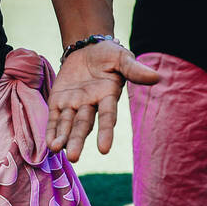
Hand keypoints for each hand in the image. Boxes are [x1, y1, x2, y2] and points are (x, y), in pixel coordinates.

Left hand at [46, 41, 159, 161]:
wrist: (87, 48)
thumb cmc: (108, 55)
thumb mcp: (122, 58)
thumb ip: (134, 69)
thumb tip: (156, 77)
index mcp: (107, 96)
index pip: (107, 116)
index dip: (105, 132)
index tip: (103, 149)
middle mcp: (90, 104)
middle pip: (83, 124)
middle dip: (78, 140)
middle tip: (73, 157)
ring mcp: (74, 103)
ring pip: (68, 124)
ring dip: (63, 138)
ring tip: (57, 150)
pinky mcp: (59, 100)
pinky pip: (55, 117)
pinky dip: (52, 129)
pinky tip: (50, 144)